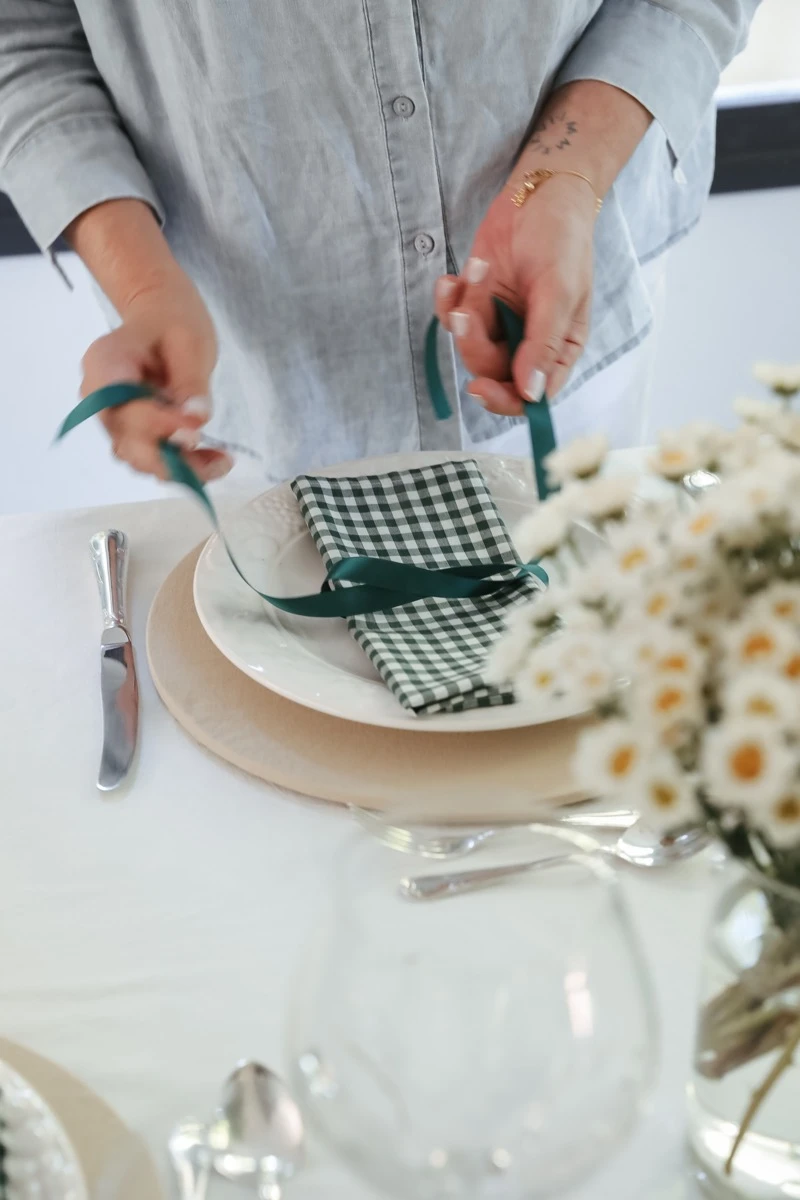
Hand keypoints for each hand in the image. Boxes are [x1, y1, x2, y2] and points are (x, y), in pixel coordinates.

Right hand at [80, 269, 230, 481]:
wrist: (160, 319)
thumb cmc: (172, 321)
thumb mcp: (189, 341)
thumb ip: (191, 381)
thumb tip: (196, 420)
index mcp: (105, 363)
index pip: (122, 405)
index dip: (157, 424)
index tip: (197, 430)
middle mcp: (99, 397)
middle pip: (126, 442)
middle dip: (171, 459)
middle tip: (219, 461)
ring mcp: (113, 419)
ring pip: (139, 458)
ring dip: (181, 469)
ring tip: (222, 462)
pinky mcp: (131, 433)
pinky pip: (151, 458)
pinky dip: (182, 466)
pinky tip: (214, 461)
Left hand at [434, 173, 596, 415]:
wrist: (538, 193)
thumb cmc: (562, 240)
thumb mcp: (560, 292)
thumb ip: (543, 344)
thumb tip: (531, 394)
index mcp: (558, 349)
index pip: (530, 396)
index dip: (504, 399)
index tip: (479, 387)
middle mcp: (528, 343)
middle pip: (492, 371)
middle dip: (475, 344)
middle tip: (468, 311)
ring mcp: (500, 324)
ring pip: (469, 345)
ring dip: (464, 312)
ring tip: (477, 269)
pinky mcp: (476, 303)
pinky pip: (451, 318)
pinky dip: (447, 301)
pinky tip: (452, 277)